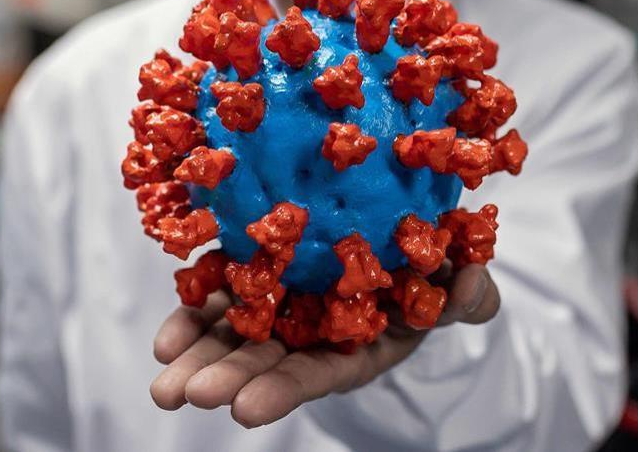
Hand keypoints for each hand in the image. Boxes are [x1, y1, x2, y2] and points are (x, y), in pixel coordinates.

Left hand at [149, 264, 500, 427]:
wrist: (395, 227)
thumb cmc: (432, 265)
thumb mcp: (456, 280)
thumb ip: (468, 293)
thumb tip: (474, 285)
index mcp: (357, 343)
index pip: (318, 372)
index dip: (283, 390)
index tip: (244, 409)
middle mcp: (311, 333)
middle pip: (264, 362)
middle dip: (226, 379)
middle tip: (187, 394)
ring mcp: (277, 304)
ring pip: (232, 336)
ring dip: (196, 357)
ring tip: (163, 382)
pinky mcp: (254, 271)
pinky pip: (218, 295)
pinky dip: (191, 316)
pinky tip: (166, 336)